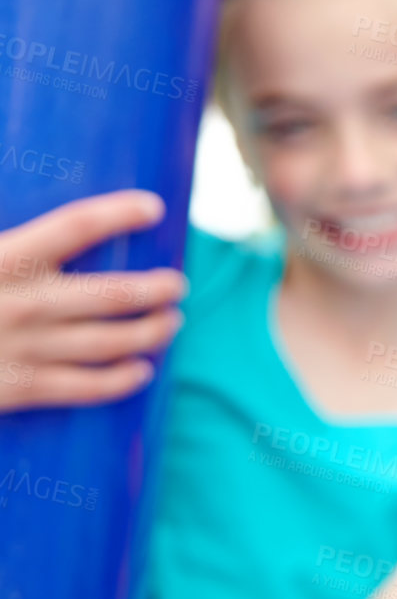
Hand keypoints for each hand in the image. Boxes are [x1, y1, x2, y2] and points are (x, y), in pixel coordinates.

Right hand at [0, 190, 186, 410]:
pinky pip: (85, 387)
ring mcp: (25, 348)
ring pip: (110, 341)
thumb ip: (2, 236)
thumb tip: (21, 209)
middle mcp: (23, 303)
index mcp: (2, 258)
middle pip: (112, 293)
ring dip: (151, 332)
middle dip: (155, 289)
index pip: (76, 226)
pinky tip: (141, 371)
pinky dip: (121, 380)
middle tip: (177, 284)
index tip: (153, 208)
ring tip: (172, 322)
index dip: (120, 213)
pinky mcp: (20, 390)